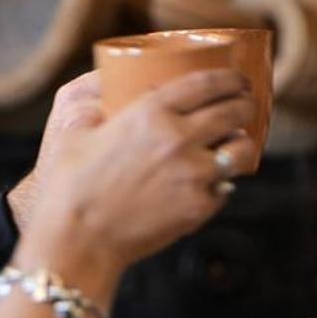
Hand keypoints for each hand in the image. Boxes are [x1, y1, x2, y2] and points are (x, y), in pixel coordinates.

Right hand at [17, 69, 255, 277]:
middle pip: (234, 111)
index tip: (238, 79)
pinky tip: (211, 182)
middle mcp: (178, 138)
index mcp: (150, 112)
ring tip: (237, 145)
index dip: (230, 78)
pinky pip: (225, 188)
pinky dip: (220, 184)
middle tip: (246, 105)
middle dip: (246, 104)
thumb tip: (105, 92)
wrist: (78, 239)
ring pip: (241, 150)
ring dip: (243, 144)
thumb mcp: (77, 130)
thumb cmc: (69, 185)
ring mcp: (194, 174)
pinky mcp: (199, 207)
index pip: (207, 83)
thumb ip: (98, 106)